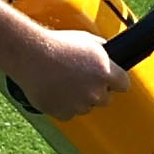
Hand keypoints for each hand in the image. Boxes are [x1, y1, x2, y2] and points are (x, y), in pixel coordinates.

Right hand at [7, 19, 128, 117]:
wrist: (30, 55)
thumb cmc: (56, 45)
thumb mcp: (86, 40)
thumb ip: (102, 51)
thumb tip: (108, 53)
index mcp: (105, 72)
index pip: (123, 85)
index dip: (115, 81)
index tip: (108, 80)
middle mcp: (96, 91)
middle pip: (105, 99)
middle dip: (97, 91)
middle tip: (81, 79)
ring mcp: (80, 105)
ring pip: (85, 107)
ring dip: (78, 99)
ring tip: (63, 81)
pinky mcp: (63, 113)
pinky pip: (68, 113)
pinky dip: (62, 106)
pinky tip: (54, 90)